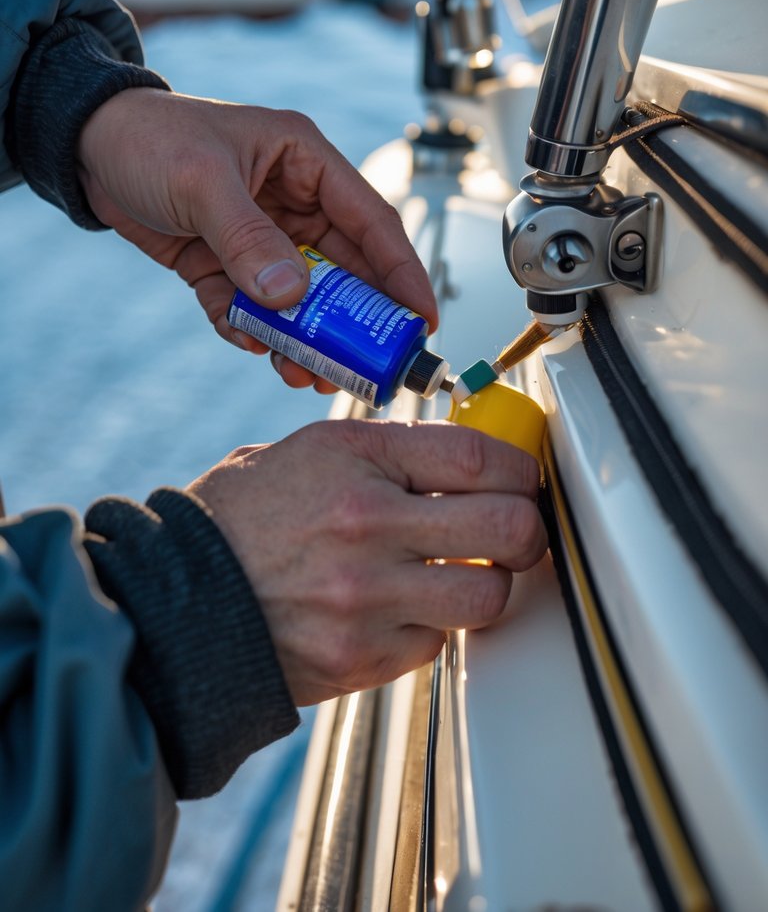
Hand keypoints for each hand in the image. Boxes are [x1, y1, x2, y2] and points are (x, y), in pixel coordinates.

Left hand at [77, 88, 436, 391]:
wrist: (83, 146)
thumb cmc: (147, 135)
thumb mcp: (202, 181)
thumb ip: (249, 239)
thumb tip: (291, 297)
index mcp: (306, 160)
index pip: (372, 220)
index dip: (402, 272)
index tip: (421, 320)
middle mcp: (292, 199)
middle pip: (343, 269)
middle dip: (352, 321)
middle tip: (363, 365)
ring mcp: (260, 234)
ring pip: (298, 297)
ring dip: (303, 335)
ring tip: (302, 371)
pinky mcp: (225, 262)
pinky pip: (250, 306)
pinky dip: (251, 328)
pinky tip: (249, 343)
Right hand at [190, 419, 546, 705]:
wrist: (178, 599)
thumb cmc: (239, 519)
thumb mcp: (309, 451)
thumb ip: (387, 453)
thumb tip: (461, 461)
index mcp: (355, 459)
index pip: (478, 457)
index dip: (520, 468)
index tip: (522, 479)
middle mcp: (367, 525)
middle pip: (506, 527)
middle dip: (527, 529)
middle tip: (517, 531)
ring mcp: (367, 598)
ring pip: (487, 595)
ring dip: (489, 586)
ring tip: (467, 575)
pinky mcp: (362, 658)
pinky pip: (438, 643)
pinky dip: (432, 627)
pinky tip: (403, 610)